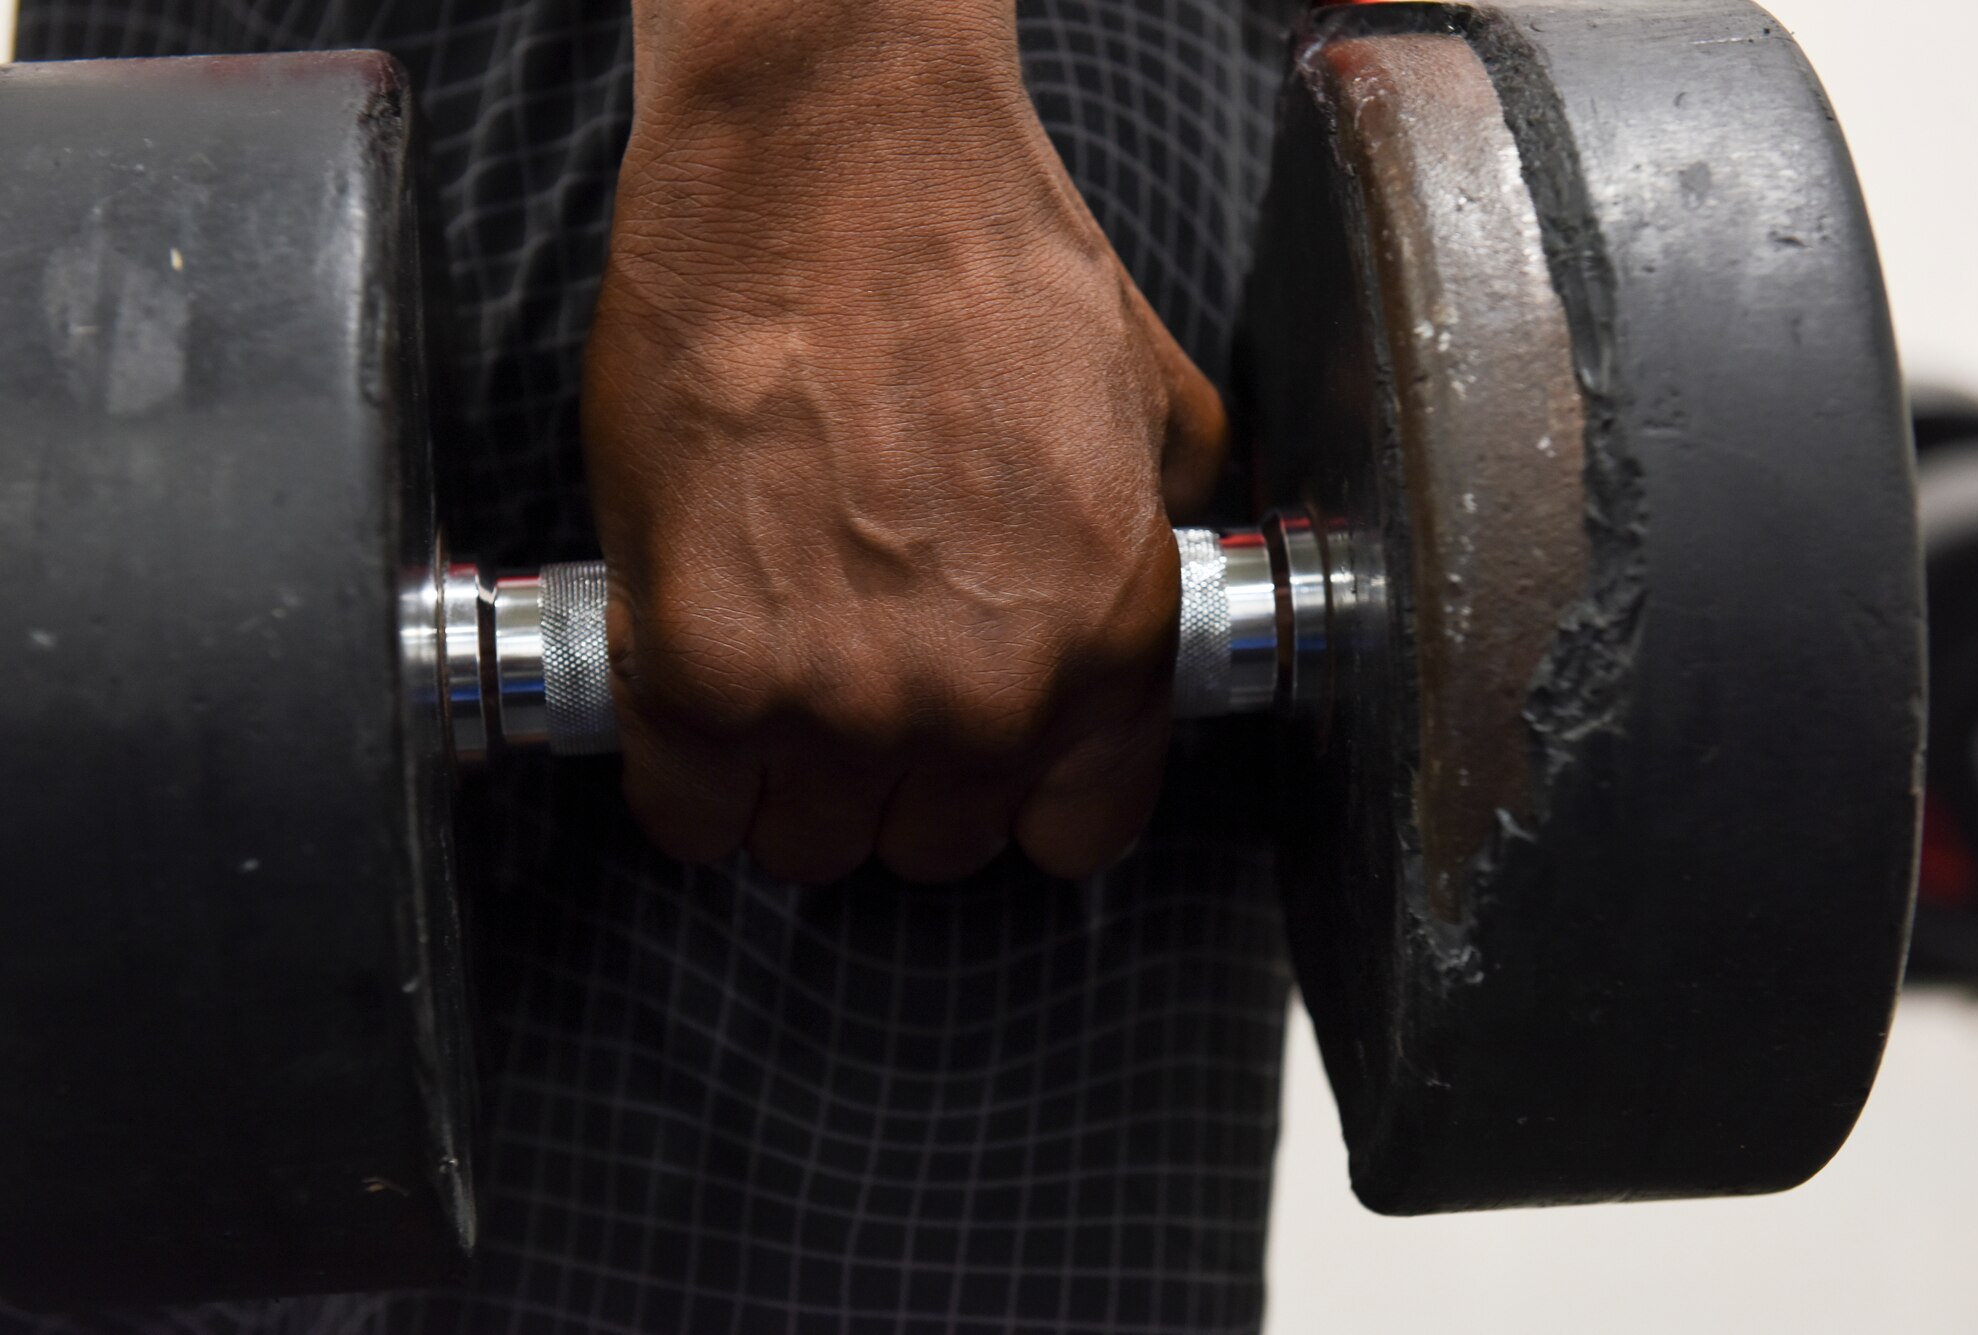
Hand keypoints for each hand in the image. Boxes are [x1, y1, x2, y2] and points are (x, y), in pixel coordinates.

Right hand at [582, 1, 1225, 882]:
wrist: (833, 160)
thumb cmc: (980, 257)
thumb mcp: (1151, 405)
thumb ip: (1160, 537)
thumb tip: (1152, 586)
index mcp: (1106, 646)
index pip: (1072, 835)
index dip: (1018, 794)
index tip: (978, 754)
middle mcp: (984, 698)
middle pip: (926, 846)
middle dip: (897, 779)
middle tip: (858, 683)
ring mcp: (838, 695)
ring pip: (804, 843)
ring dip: (787, 779)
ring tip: (775, 675)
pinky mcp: (699, 666)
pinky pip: (687, 810)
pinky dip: (686, 774)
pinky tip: (694, 690)